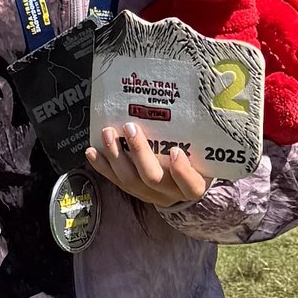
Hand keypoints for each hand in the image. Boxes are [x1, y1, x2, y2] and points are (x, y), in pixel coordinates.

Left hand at [85, 121, 210, 209]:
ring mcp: (150, 195)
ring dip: (116, 156)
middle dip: (139, 152)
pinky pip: (116, 181)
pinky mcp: (134, 192)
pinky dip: (102, 166)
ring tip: (108, 133)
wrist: (186, 185)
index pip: (191, 184)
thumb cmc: (198, 162)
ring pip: (130, 181)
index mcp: (194, 185)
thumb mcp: (205, 155)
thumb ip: (199, 140)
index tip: (175, 151)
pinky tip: (92, 152)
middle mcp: (171, 193)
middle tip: (130, 128)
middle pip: (153, 178)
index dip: (182, 171)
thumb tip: (193, 103)